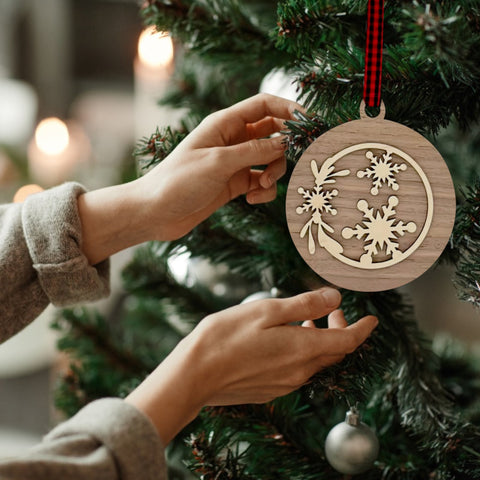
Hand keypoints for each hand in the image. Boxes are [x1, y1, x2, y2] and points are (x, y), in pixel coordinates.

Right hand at [125, 288, 377, 444]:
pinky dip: (303, 352)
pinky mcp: (270, 389)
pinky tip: (286, 338)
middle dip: (340, 329)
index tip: (373, 320)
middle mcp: (299, 372)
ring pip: (315, 361)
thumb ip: (304, 305)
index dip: (363, 329)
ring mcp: (285, 384)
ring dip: (319, 340)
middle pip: (333, 352)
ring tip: (307, 320)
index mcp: (303, 350)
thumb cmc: (227, 337)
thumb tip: (334, 297)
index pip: (347, 341)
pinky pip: (298, 370)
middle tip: (332, 309)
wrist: (195, 375)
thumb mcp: (267, 311)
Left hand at [136, 93, 303, 240]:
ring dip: (273, 173)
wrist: (156, 212)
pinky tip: (252, 199)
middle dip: (284, 148)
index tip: (310, 122)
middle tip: (289, 162)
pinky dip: (263, 190)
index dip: (289, 108)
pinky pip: (261, 181)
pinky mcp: (234, 183)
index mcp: (224, 124)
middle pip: (273, 132)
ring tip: (260, 186)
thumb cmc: (179, 181)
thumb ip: (254, 151)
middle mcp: (232, 139)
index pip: (264, 105)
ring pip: (270, 159)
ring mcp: (234, 162)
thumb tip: (286, 142)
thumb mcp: (219, 162)